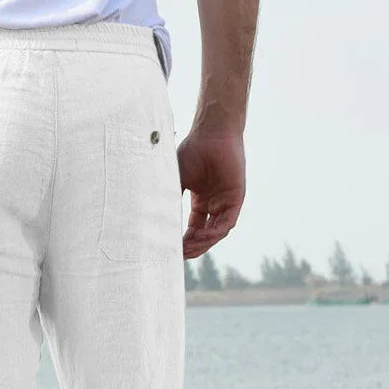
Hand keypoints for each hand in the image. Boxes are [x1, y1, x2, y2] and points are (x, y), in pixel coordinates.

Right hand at [177, 130, 245, 258]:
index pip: (193, 229)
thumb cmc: (193, 151)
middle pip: (204, 235)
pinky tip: (200, 237)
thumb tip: (152, 222)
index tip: (171, 252)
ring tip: (187, 250)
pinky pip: (226, 224)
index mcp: (201, 201)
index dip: (183, 242)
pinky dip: (213, 233)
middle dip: (192, 247)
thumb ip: (168, 200)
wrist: (212, 132)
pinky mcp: (236, 199)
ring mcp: (226, 202)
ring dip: (202, 244)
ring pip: (215, 233)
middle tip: (178, 256)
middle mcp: (214, 204)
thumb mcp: (175, 181)